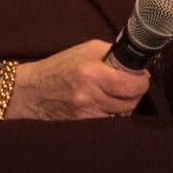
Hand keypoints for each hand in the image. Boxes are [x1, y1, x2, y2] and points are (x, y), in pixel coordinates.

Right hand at [10, 39, 151, 120]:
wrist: (30, 90)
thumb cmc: (60, 66)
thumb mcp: (86, 50)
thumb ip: (112, 53)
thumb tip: (135, 63)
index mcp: (92, 73)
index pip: (131, 85)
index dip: (142, 81)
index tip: (141, 76)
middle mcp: (90, 95)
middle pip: (130, 101)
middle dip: (136, 92)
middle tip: (132, 84)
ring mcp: (86, 112)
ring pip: (123, 113)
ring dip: (126, 103)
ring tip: (119, 92)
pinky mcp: (83, 122)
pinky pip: (110, 119)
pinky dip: (114, 111)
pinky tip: (107, 102)